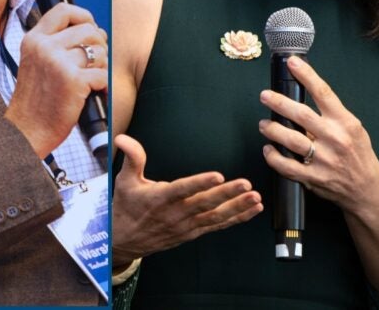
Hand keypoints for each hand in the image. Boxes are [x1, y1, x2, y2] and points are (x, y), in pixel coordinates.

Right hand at [4, 3, 108, 156]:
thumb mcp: (36, 62)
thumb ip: (55, 44)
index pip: (64, 10)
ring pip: (100, 52)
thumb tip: (95, 30)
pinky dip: (103, 85)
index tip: (89, 29)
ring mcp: (58, 63)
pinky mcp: (73, 81)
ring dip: (102, 67)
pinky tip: (93, 93)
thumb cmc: (36, 99)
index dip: (84, 16)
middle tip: (94, 63)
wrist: (26, 130)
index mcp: (33, 39)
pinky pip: (103, 75)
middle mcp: (44, 47)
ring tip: (90, 80)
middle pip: (89, 30)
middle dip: (99, 46)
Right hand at [111, 133, 261, 269]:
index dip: (199, 183)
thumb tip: (123, 138)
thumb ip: (132, 158)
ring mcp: (186, 225)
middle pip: (204, 204)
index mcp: (159, 199)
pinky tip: (252, 210)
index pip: (182, 190)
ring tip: (254, 198)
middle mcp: (175, 214)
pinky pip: (218, 226)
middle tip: (245, 184)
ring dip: (237, 207)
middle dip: (227, 194)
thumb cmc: (127, 207)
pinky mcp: (193, 232)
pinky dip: (236, 218)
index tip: (217, 176)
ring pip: (215, 216)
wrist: (125, 240)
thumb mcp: (124, 180)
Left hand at [259, 56, 378, 215]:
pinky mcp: (313, 177)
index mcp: (345, 123)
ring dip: (272, 130)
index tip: (292, 63)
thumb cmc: (357, 154)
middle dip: (279, 103)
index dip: (307, 76)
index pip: (324, 93)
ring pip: (290, 140)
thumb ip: (330, 113)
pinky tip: (269, 149)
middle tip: (265, 96)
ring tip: (264, 125)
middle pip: (301, 115)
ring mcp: (324, 160)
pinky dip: (273, 156)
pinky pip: (285, 166)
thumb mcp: (352, 128)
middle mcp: (335, 139)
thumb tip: (301, 92)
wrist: (367, 188)